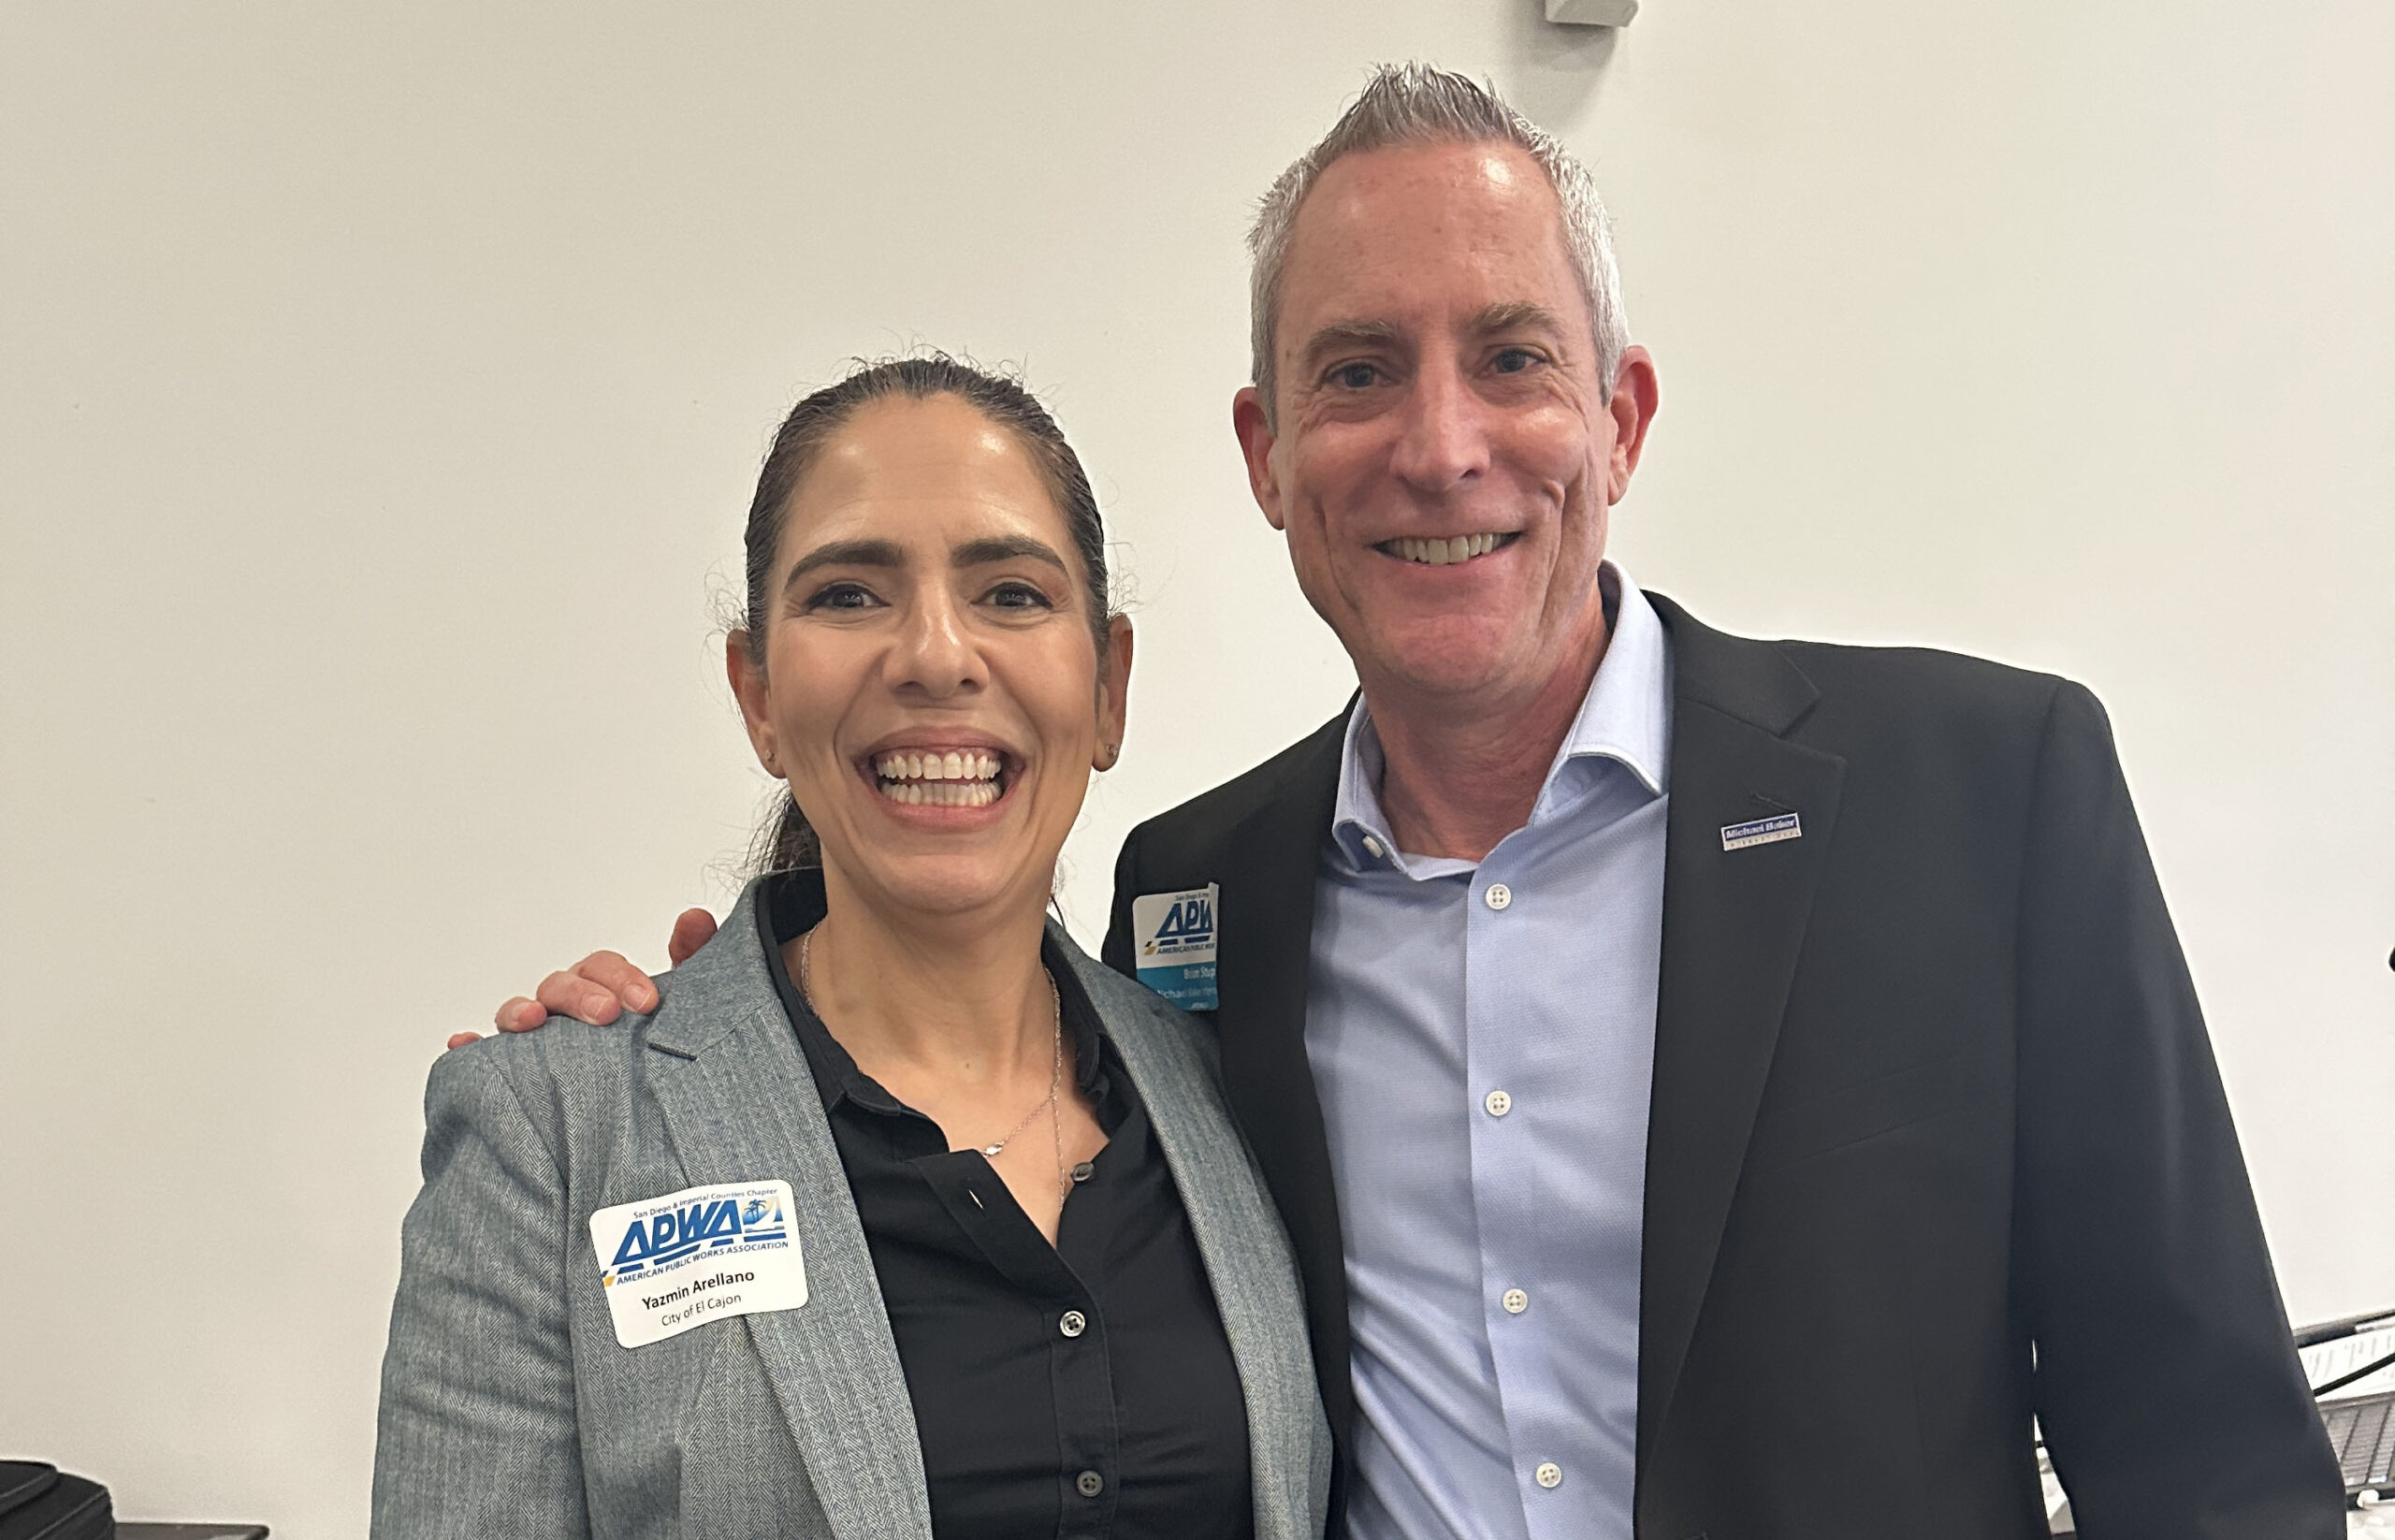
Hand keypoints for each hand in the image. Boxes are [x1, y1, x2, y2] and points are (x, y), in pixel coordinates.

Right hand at [445, 908, 720, 1049]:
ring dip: (520, 1011)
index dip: (620, 977)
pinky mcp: (512, 1075)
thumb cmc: (660, 1052)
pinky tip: (464, 1045)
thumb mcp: (686, 1010)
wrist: (653, 1120)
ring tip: (532, 1022)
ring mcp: (535, 1039)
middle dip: (580, 994)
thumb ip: (693, 961)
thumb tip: (694, 918)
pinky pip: (480, 1059)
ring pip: (517, 1013)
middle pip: (559, 985)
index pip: (601, 968)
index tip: (648, 1001)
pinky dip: (469, 1048)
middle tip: (607, 1015)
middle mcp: (563, 1009)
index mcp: (601, 990)